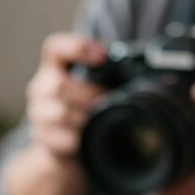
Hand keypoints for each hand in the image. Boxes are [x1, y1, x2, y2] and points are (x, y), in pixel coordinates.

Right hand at [6, 33, 106, 194]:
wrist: (62, 146)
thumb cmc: (83, 111)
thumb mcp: (92, 88)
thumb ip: (110, 76)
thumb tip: (155, 76)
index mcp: (53, 68)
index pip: (55, 49)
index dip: (76, 48)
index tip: (102, 55)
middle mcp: (40, 88)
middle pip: (59, 85)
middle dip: (88, 94)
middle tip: (106, 101)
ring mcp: (39, 114)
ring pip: (61, 113)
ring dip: (85, 118)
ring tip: (98, 121)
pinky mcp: (43, 138)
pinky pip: (63, 138)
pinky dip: (80, 139)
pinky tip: (87, 138)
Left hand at [147, 82, 194, 194]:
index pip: (160, 192)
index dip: (144, 178)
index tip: (137, 160)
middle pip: (163, 190)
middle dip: (157, 169)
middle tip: (153, 144)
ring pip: (176, 191)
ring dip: (172, 173)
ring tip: (173, 148)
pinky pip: (190, 192)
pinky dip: (186, 177)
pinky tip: (193, 158)